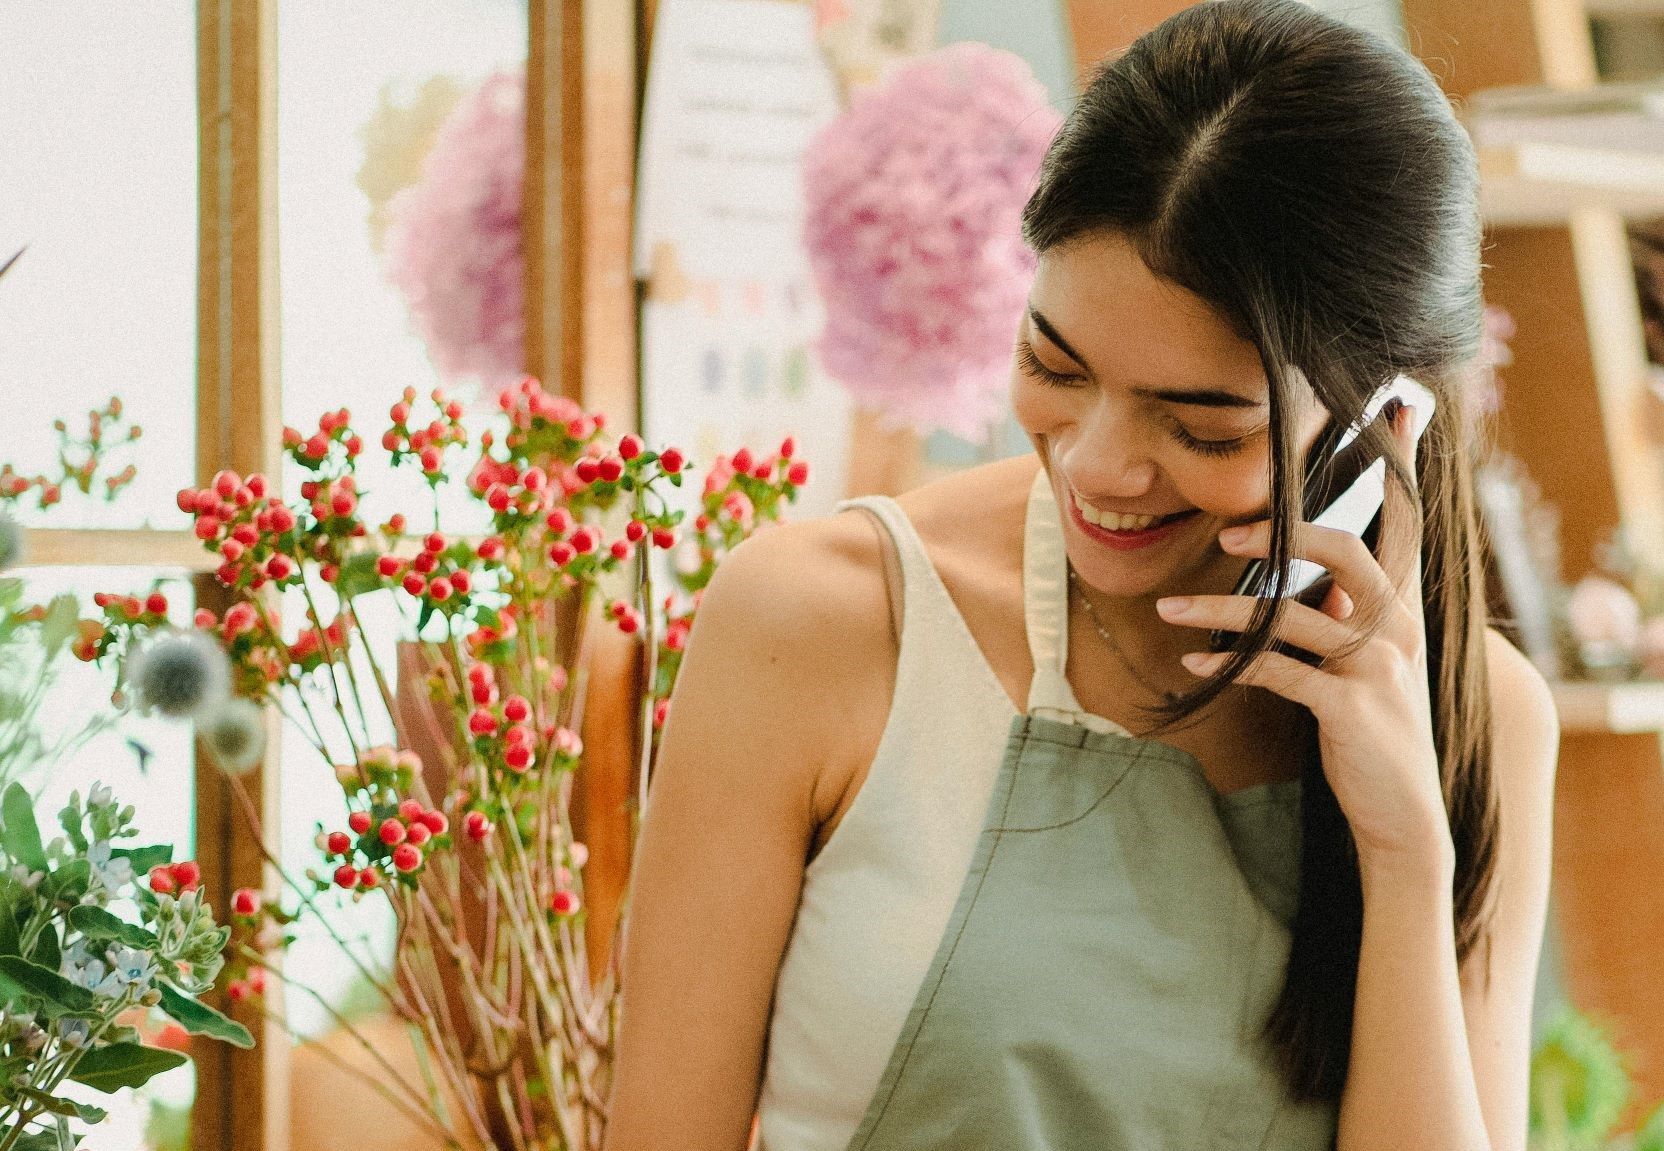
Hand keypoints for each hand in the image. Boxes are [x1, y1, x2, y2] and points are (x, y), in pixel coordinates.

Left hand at [1156, 404, 1451, 873]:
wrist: (1402, 813)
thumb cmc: (1372, 725)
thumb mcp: (1364, 660)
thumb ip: (1342, 614)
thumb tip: (1305, 579)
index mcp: (1401, 607)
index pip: (1404, 521)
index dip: (1401, 463)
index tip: (1397, 405)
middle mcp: (1398, 628)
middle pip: (1349, 552)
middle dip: (1285, 534)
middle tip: (1224, 536)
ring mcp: (1378, 668)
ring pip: (1294, 616)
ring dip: (1223, 611)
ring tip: (1169, 610)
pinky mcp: (1351, 709)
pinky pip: (1279, 673)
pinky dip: (1230, 665)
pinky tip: (1192, 664)